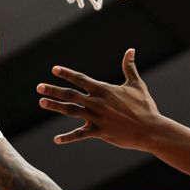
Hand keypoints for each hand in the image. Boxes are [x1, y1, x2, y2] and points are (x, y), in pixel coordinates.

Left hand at [37, 49, 162, 149]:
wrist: (151, 129)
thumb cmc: (145, 106)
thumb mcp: (137, 84)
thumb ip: (129, 67)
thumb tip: (131, 50)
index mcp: (104, 90)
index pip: (81, 79)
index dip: (67, 74)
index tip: (54, 69)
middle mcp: (97, 102)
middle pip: (71, 94)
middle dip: (53, 90)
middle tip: (39, 87)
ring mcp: (97, 118)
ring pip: (71, 111)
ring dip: (56, 107)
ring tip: (42, 102)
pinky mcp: (100, 132)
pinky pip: (80, 135)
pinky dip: (68, 138)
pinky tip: (56, 140)